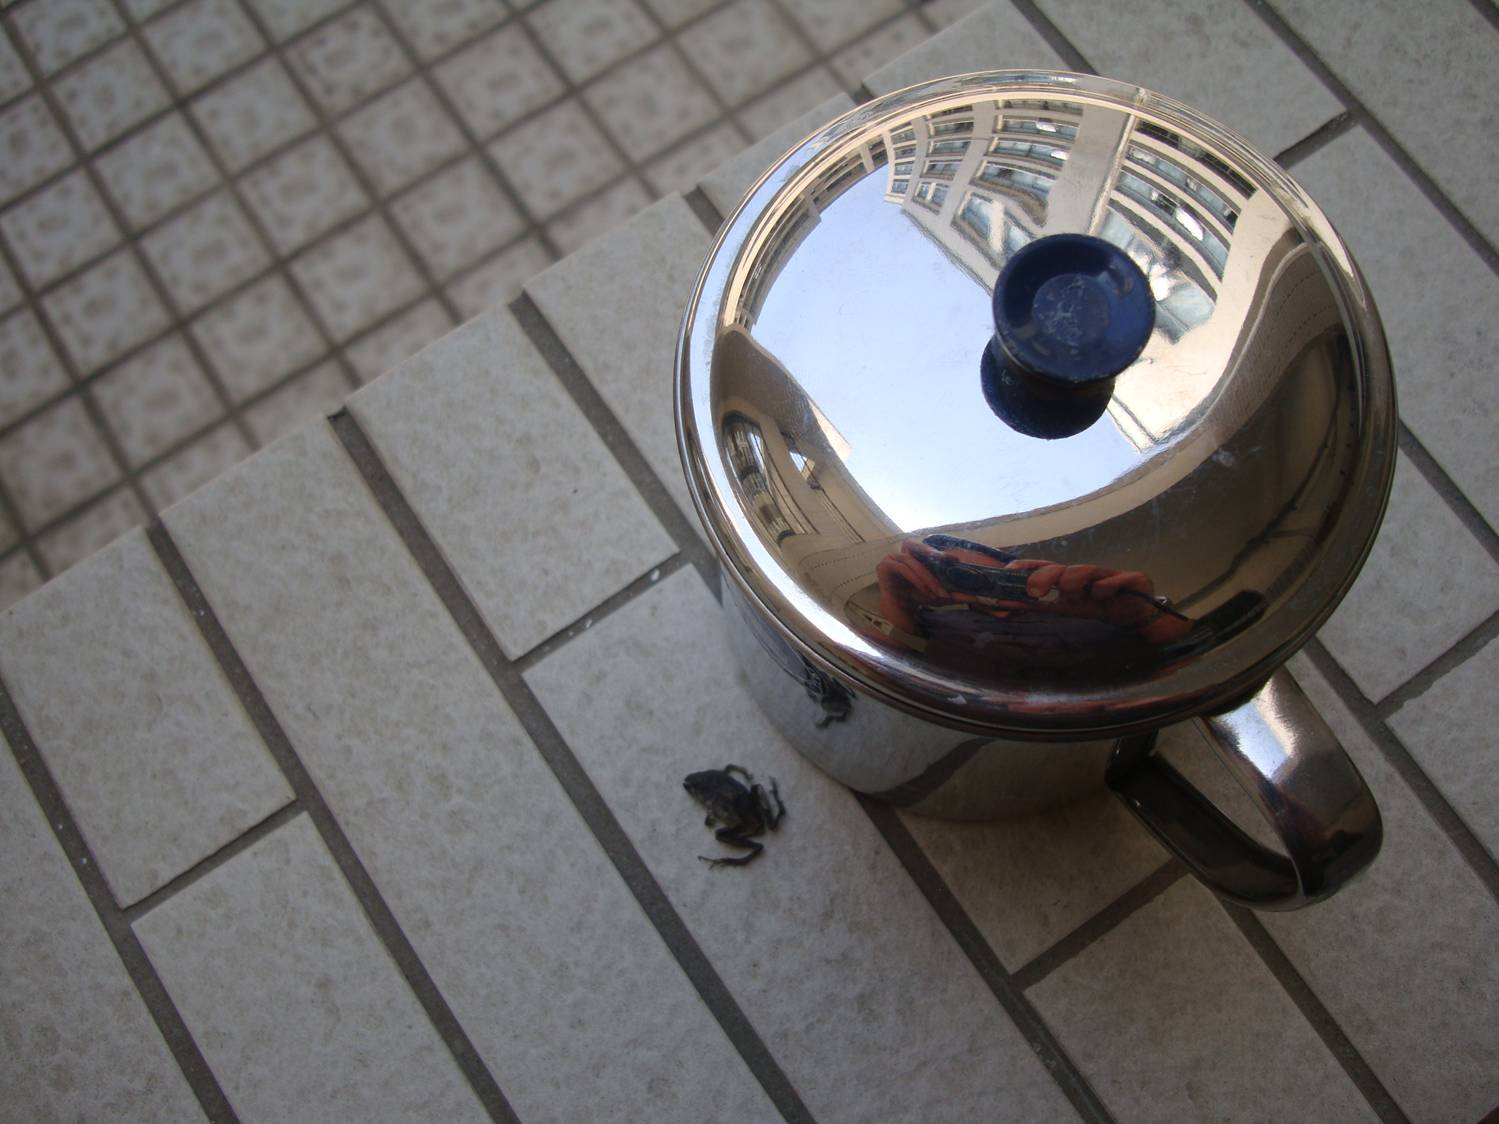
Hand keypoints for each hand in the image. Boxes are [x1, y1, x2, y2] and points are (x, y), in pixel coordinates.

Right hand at [875, 540, 951, 634]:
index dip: (940, 551)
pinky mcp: (884, 566)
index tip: (956, 559)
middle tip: (947, 560)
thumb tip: (974, 598)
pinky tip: (924, 589)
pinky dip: (915, 578)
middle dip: (930, 552)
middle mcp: (902, 554)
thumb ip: (954, 595)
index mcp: (915, 556)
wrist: (897, 612)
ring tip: (937, 591)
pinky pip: (902, 568)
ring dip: (926, 577)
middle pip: (915, 546)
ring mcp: (892, 559)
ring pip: (911, 561)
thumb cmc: (916, 598)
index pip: (927, 549)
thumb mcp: (937, 595)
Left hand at [1004, 560, 1191, 642]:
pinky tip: (1101, 594)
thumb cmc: (1096, 606)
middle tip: (1033, 591)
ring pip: (1087, 570)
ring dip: (1074, 578)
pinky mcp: (1132, 580)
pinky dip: (1108, 586)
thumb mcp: (1063, 609)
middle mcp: (1085, 573)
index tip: (1007, 573)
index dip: (1025, 567)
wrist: (1135, 613)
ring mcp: (1108, 575)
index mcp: (1067, 578)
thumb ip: (1036, 606)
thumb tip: (1002, 607)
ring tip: (1067, 590)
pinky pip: (1118, 580)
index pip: (1042, 566)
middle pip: (1062, 568)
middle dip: (1045, 576)